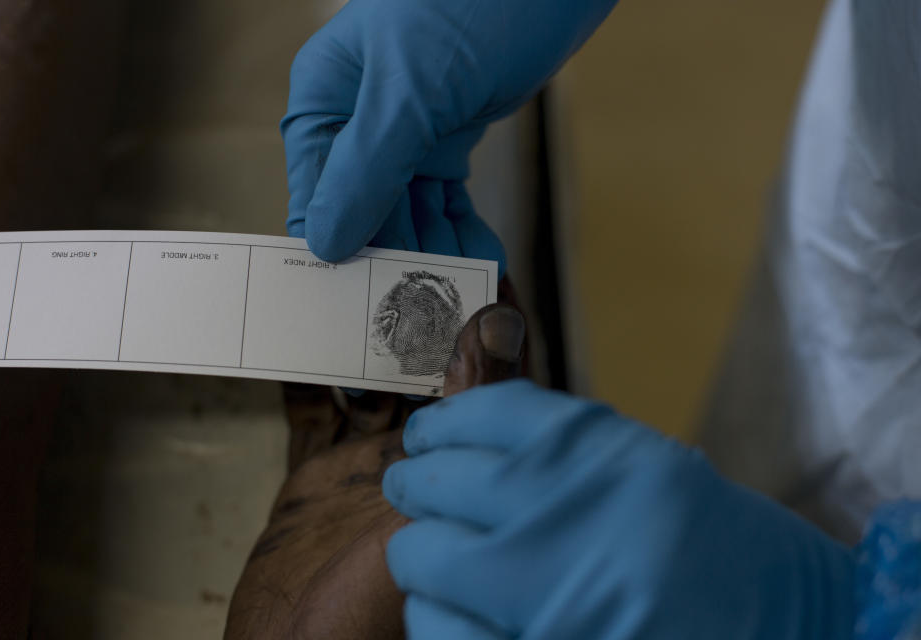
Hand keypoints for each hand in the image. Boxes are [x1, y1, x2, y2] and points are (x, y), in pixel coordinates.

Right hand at [282, 0, 618, 270]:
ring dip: (436, 250)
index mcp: (327, 99)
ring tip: (462, 289)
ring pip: (409, 211)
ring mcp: (407, 127)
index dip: (340, 250)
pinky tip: (479, 257)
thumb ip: (365, 170)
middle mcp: (359, 119)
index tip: (366, 303)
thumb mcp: (410, 91)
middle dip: (397, 257)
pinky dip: (462, 227)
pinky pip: (445, 197)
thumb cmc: (475, 2)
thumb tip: (324, 242)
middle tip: (429, 307)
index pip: (317, 196)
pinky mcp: (450, 131)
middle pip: (365, 212)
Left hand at [382, 380, 855, 638]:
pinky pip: (438, 628)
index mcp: (603, 452)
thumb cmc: (720, 552)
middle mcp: (567, 513)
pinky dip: (436, 616)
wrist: (789, 631)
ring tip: (434, 555)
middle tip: (412, 487)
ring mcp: (546, 593)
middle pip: (438, 479)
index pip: (486, 412)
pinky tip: (456, 610)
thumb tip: (468, 433)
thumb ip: (564, 452)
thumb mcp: (651, 471)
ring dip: (422, 554)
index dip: (443, 423)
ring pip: (422, 556)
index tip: (426, 435)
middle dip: (416, 481)